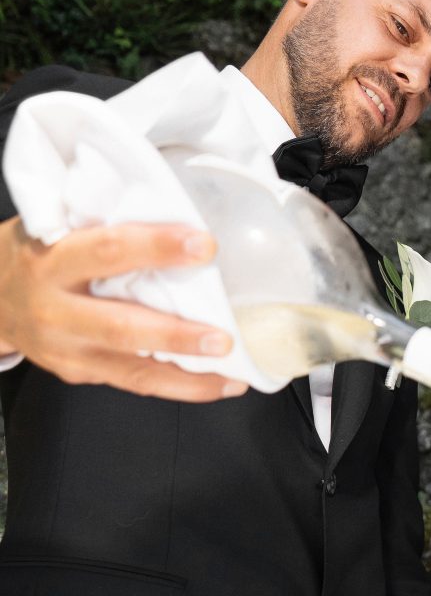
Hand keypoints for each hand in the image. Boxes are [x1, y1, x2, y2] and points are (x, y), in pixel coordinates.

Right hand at [0, 217, 247, 400]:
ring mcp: (64, 349)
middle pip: (121, 326)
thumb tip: (174, 210)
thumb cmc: (32, 254)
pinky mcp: (76, 373)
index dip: (157, 247)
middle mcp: (54, 310)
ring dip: (187, 376)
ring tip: (231, 375)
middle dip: (177, 335)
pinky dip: (175, 385)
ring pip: (131, 369)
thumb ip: (100, 226)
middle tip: (224, 338)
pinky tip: (211, 382)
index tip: (204, 245)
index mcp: (51, 260)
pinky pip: (131, 382)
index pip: (108, 250)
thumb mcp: (51, 226)